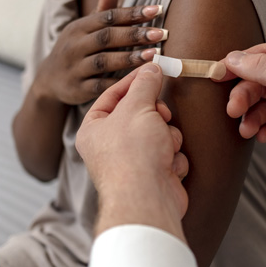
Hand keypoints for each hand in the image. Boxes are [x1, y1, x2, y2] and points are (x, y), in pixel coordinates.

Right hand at [30, 0, 164, 105]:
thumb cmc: (76, 48)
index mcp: (79, 27)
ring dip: (129, 58)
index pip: (107, 17)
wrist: (49, 80)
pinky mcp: (78, 89)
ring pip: (104, 62)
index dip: (132, 13)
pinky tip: (138, 80)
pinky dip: (119, 82)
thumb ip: (103, 6)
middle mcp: (74, 46)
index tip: (158, 9)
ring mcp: (75, 68)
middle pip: (106, 38)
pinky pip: (100, 86)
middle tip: (162, 33)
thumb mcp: (84, 27)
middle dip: (134, 35)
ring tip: (154, 55)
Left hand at [77, 63, 189, 228]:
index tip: (153, 69)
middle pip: (140, 113)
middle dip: (156, 115)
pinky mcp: (153, 174)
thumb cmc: (132, 153)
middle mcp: (108, 145)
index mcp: (93, 128)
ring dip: (167, 137)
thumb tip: (151, 68)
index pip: (113, 95)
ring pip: (160, 133)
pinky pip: (169, 153)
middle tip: (160, 116)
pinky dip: (172, 158)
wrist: (147, 198)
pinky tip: (166, 166)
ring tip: (162, 148)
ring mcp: (132, 161)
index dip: (134, 81)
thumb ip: (145, 85)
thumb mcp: (137, 108)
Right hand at [217, 44, 265, 161]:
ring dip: (251, 118)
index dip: (239, 64)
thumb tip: (235, 58)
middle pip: (259, 82)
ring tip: (248, 130)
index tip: (217, 74)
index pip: (264, 54)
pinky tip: (262, 136)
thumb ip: (263, 68)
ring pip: (262, 105)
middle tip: (233, 110)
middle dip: (244, 97)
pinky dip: (263, 130)